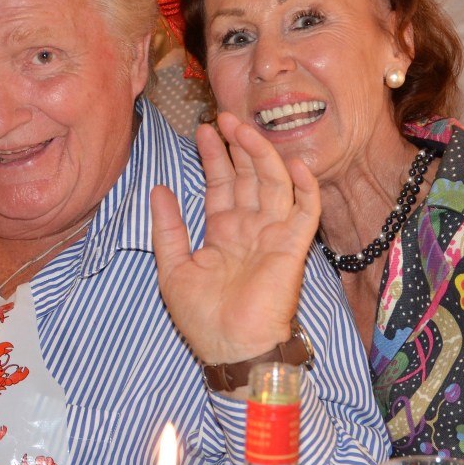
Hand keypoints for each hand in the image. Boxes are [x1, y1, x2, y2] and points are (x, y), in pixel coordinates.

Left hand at [151, 111, 320, 365]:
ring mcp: (274, 235)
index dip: (214, 156)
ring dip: (261, 153)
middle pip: (248, 176)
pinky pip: (305, 210)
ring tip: (244, 126)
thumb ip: (168, 228)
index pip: (222, 184)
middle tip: (224, 116)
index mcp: (224, 233)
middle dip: (238, 145)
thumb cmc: (202, 318)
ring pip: (273, 183)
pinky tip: (294, 161)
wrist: (231, 349)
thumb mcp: (173, 268)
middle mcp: (251, 228)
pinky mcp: (294, 247)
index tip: (204, 129)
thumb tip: (159, 188)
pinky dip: (304, 185)